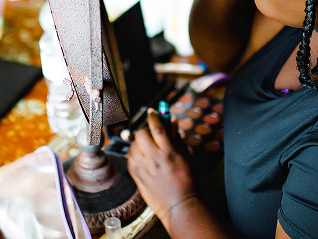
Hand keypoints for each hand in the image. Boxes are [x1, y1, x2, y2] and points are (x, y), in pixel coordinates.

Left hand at [127, 110, 196, 226]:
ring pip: (133, 146)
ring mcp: (143, 168)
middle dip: (145, 130)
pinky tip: (142, 157)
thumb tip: (172, 123)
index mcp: (168, 152)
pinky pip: (130, 159)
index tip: (152, 112)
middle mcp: (154, 159)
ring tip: (147, 146)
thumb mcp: (186, 157)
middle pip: (141, 134)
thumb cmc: (187, 182)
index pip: (157, 127)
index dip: (154, 116)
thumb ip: (177, 138)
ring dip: (139, 142)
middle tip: (151, 133)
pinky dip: (134, 155)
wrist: (179, 206)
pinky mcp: (137, 177)